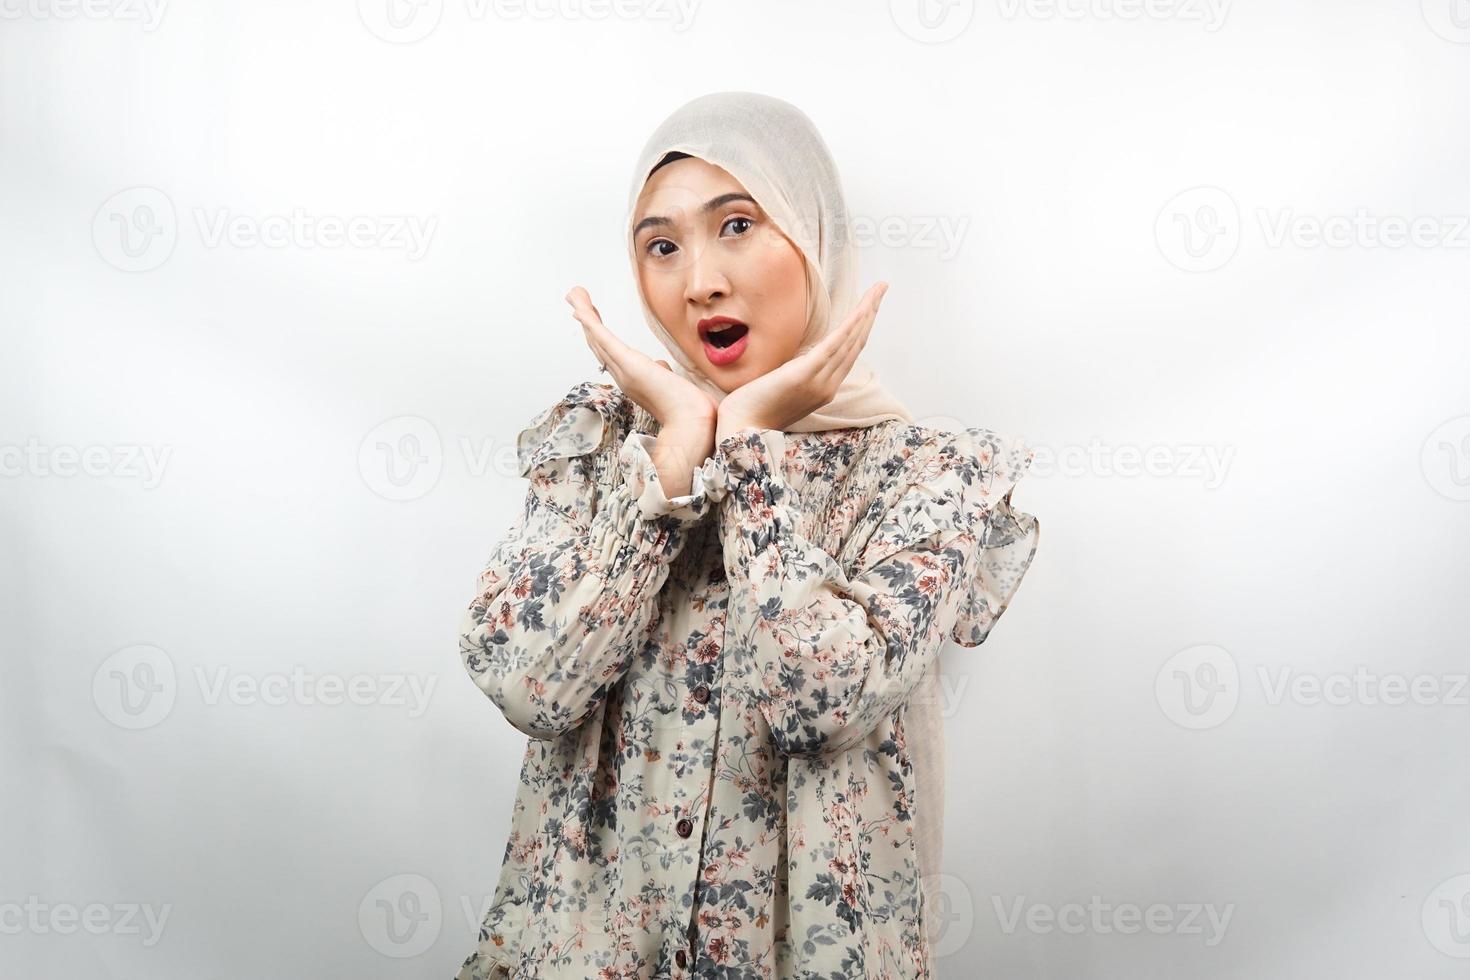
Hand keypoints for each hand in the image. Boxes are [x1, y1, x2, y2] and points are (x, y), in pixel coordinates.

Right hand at [566, 286, 718, 428]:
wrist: (691, 422)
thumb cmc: (687, 409)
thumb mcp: (672, 385)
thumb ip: (661, 374)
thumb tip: (660, 367)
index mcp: (631, 380)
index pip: (610, 353)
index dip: (597, 335)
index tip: (591, 319)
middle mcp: (622, 376)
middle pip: (598, 344)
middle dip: (586, 321)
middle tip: (576, 300)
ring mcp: (623, 371)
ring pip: (597, 339)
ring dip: (584, 315)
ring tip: (574, 295)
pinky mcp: (628, 364)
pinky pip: (604, 340)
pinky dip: (591, 323)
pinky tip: (581, 310)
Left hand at [715, 282, 888, 443]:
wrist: (740, 428)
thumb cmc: (753, 409)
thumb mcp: (781, 387)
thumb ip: (796, 372)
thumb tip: (797, 356)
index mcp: (823, 388)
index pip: (849, 352)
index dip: (862, 327)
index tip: (870, 305)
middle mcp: (827, 385)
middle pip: (856, 343)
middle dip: (870, 313)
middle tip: (881, 288)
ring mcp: (819, 381)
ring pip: (851, 341)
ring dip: (866, 312)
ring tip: (877, 290)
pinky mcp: (804, 375)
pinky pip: (834, 346)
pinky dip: (850, 326)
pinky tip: (861, 310)